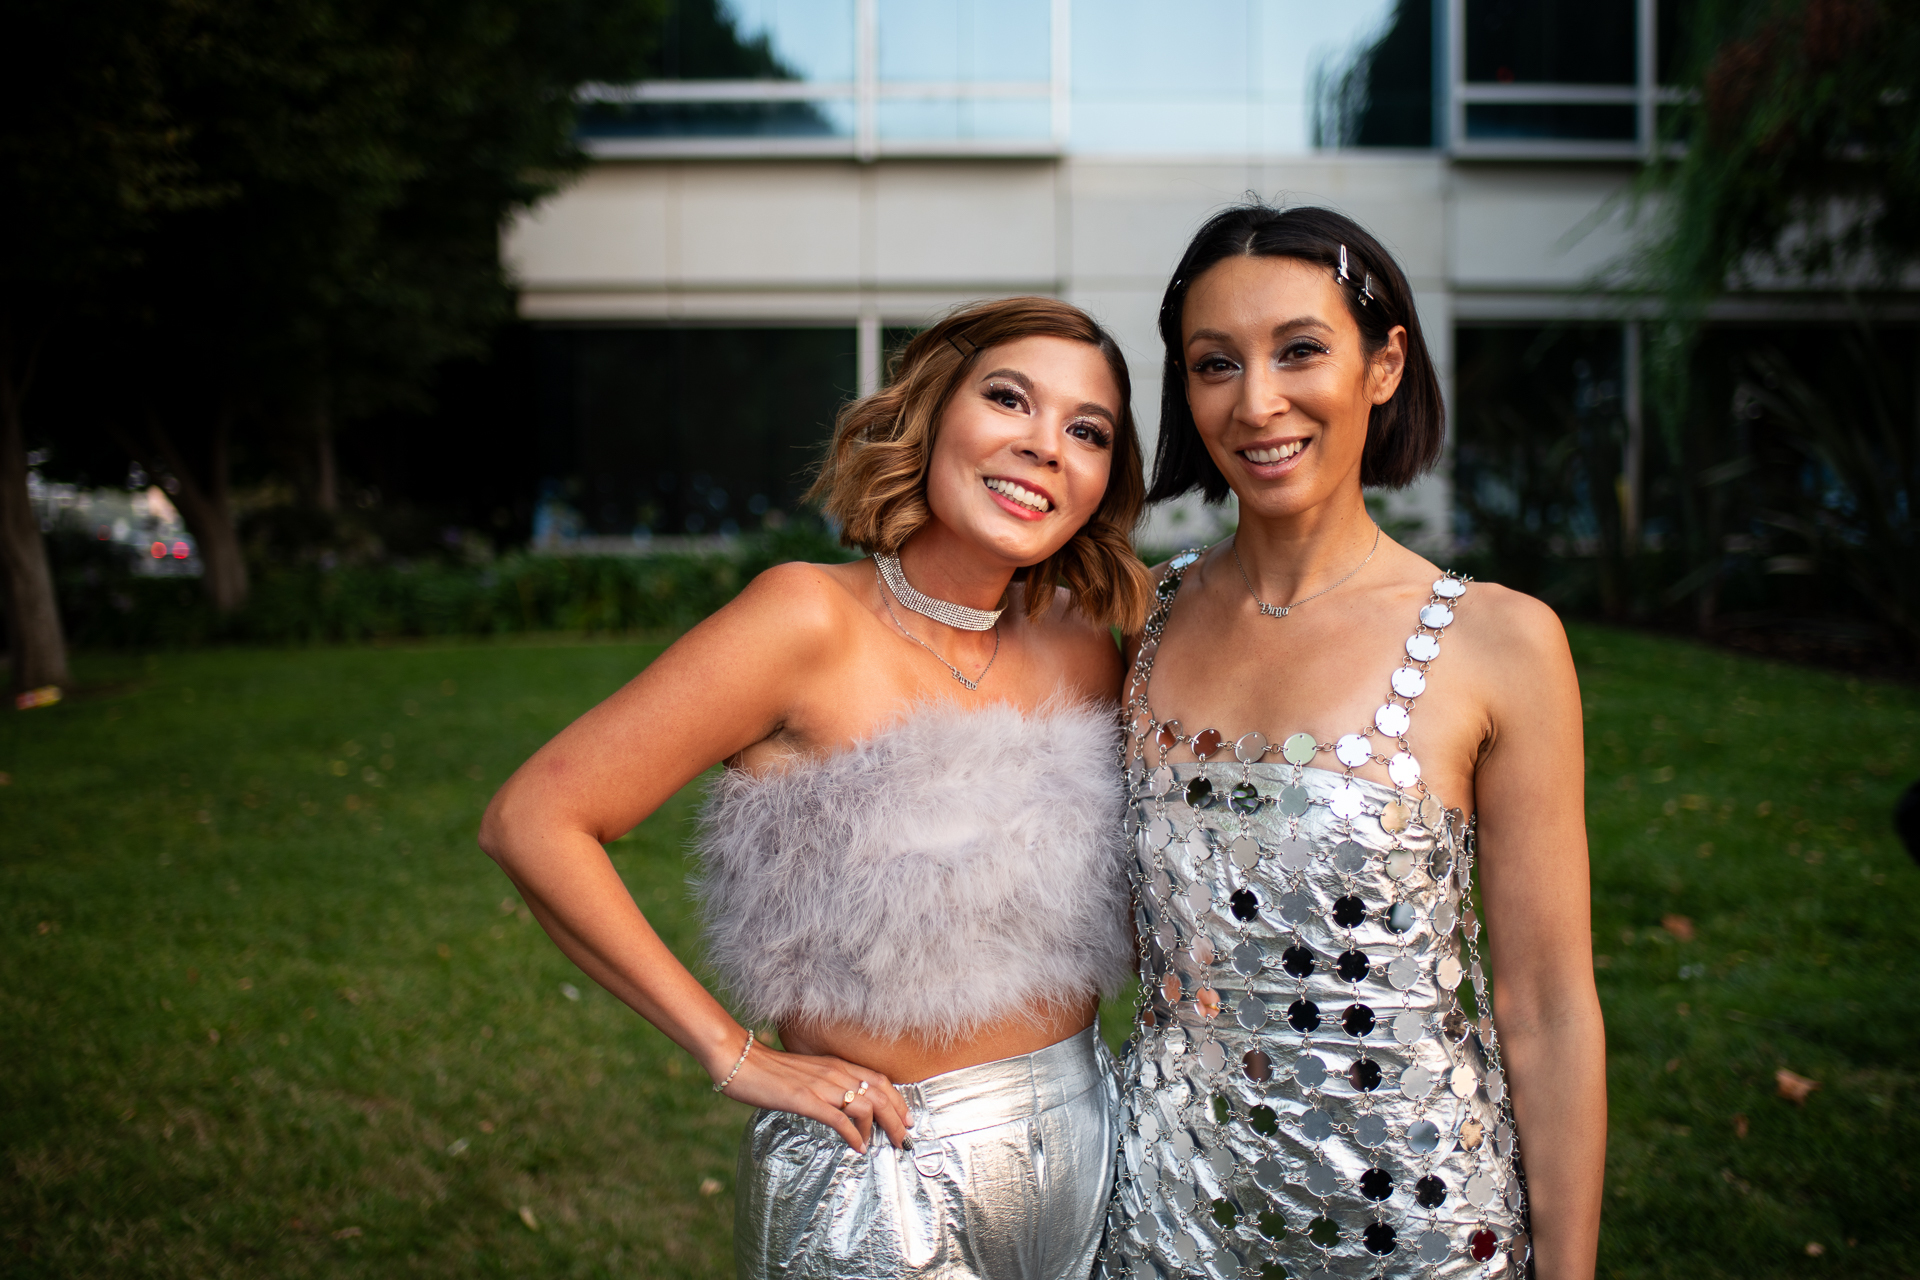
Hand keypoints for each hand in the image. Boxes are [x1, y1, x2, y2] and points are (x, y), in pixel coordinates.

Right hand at [717, 1043, 912, 1153]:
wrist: (740, 1060)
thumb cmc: (771, 1071)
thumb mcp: (808, 1073)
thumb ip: (827, 1084)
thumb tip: (843, 1104)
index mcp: (836, 1064)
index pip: (879, 1080)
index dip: (898, 1100)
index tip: (907, 1118)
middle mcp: (834, 1072)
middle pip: (880, 1094)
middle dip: (897, 1118)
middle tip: (903, 1138)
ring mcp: (821, 1085)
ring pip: (866, 1105)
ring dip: (878, 1128)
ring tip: (881, 1145)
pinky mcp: (805, 1099)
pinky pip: (839, 1119)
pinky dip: (853, 1135)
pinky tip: (857, 1147)